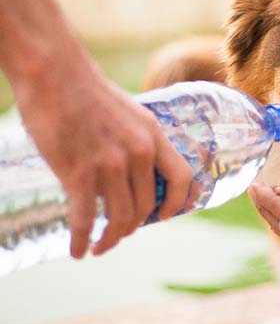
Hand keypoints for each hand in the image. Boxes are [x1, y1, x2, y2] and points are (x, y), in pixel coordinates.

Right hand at [12, 62, 192, 258]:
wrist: (54, 73)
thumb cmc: (87, 92)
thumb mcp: (129, 113)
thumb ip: (137, 141)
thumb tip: (135, 170)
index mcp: (153, 135)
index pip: (182, 177)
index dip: (179, 203)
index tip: (166, 216)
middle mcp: (138, 152)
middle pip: (147, 206)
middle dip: (134, 226)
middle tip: (120, 233)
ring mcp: (110, 164)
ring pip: (120, 217)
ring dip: (111, 238)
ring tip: (100, 246)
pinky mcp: (79, 172)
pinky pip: (86, 219)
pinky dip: (82, 240)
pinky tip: (77, 250)